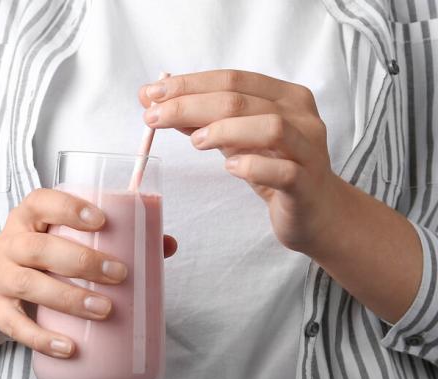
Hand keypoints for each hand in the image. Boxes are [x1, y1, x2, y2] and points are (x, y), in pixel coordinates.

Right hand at [0, 188, 176, 358]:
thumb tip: (166, 244)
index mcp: (26, 219)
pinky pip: (15, 326)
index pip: (39, 202)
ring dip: (68, 298)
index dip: (68, 208)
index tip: (101, 221)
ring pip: (27, 284)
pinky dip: (43, 338)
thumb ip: (112, 241)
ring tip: (104, 309)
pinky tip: (68, 347)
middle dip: (80, 261)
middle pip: (36, 247)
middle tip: (118, 274)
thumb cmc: (40, 264)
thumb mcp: (63, 245)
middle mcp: (6, 245)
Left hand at [140, 69, 340, 254]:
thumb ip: (203, 121)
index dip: (188, 84)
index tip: (150, 94)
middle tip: (154, 117)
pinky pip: (283, 170)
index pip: (231, 79)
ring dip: (224, 130)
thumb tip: (158, 104)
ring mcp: (308, 149)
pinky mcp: (306, 183)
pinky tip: (230, 167)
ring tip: (195, 141)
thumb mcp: (236, 139)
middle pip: (242, 100)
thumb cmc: (274, 168)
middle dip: (190, 105)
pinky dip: (253, 165)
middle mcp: (300, 116)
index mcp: (284, 96)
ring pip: (269, 126)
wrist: (316, 211)